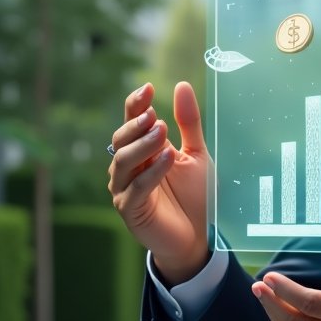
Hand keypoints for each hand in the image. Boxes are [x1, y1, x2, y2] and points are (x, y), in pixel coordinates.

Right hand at [108, 81, 210, 283]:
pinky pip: (137, 188)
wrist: (198, 236)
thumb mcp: (196, 153)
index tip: (148, 88)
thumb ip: (188, 123)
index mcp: (141, 150)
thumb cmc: (195, 194)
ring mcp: (125, 189)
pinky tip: (167, 158)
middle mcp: (128, 167)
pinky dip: (151, 172)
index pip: (131, 122)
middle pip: (121, 140)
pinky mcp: (131, 210)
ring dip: (143, 145)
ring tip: (161, 132)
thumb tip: (181, 85)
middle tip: (154, 116)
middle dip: (136, 125)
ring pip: (124, 162)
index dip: (135, 105)